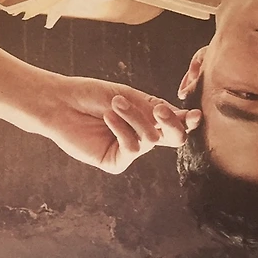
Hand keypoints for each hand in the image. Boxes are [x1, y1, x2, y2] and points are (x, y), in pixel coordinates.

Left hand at [35, 76, 200, 174]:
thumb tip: (187, 118)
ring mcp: (128, 150)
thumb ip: (154, 110)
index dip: (187, 121)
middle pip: (173, 138)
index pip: (175, 123)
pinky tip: (108, 118)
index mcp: (147, 118)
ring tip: (115, 103)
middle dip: (172, 124)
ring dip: (134, 118)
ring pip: (150, 139)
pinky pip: (131, 149)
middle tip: (160, 110)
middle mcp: (142, 136)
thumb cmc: (92, 94)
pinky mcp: (114, 162)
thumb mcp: (128, 96)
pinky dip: (122, 130)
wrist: (61, 102)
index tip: (195, 115)